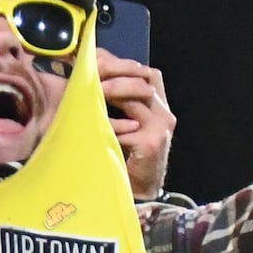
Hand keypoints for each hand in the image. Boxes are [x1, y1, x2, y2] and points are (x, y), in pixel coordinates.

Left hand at [99, 52, 175, 194]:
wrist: (140, 193)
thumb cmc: (128, 158)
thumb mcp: (125, 125)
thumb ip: (118, 104)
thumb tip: (92, 78)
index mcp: (159, 107)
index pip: (149, 74)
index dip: (126, 64)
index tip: (100, 59)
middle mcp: (164, 114)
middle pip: (143, 80)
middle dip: (115, 73)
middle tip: (90, 72)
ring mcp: (160, 128)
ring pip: (134, 98)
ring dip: (109, 92)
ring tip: (88, 90)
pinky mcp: (151, 143)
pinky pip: (125, 127)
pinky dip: (107, 123)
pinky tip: (90, 121)